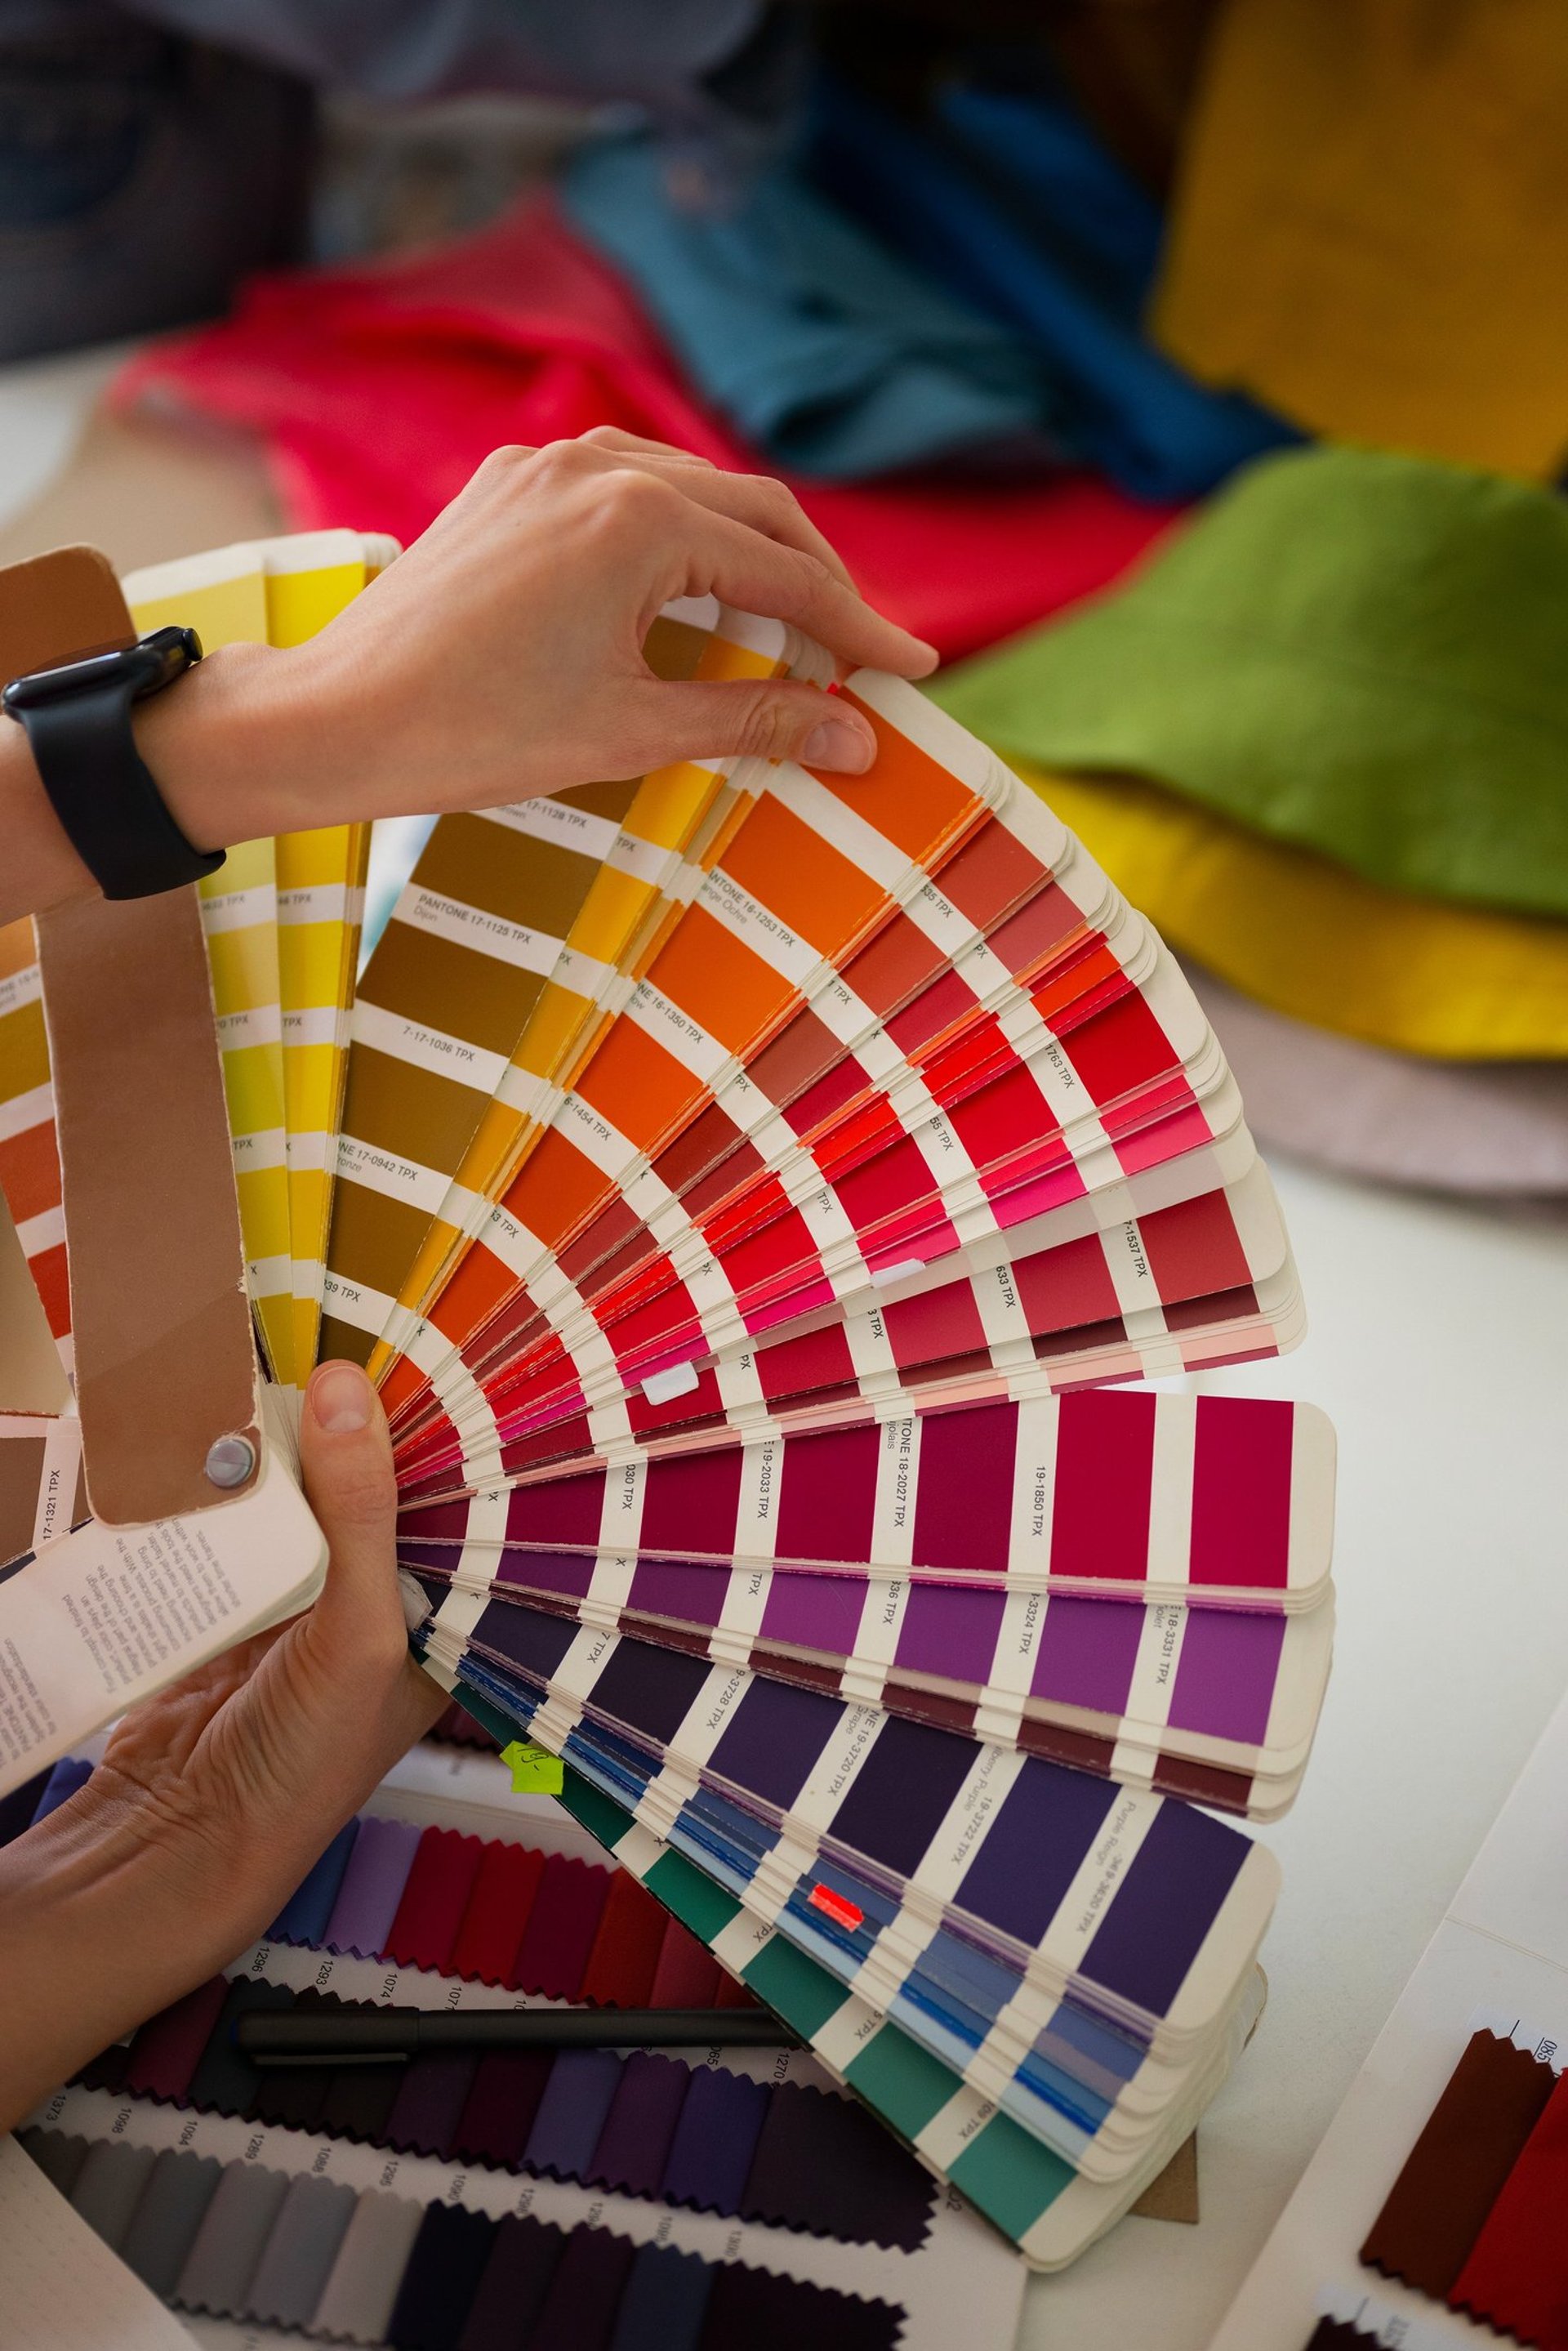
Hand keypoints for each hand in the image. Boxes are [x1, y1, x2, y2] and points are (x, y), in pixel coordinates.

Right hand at [0, 1361, 445, 2128]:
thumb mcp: (356, 1629)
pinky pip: (250, 1516)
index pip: (474, 1505)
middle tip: (362, 1337)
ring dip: (299, 1445)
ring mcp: (315, 1595)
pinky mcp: (247, 1592)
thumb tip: (348, 1392)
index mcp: (451, 1614)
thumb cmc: (309, 1762)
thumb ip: (356, 1511)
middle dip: (372, 1427)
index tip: (452, 1353)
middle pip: (389, 1486)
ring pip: (316, 1492)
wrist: (182, 1834)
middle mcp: (391, 1601)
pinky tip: (231, 1428)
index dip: (465, 1436)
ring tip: (296, 1371)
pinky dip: (238, 1480)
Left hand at [139, 429, 939, 849]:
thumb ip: (755, 718)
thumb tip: (858, 736)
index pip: (787, 572)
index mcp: (639, 518)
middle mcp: (599, 465)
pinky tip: (694, 594)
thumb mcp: (632, 731)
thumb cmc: (475, 733)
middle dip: (816, 581)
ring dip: (751, 554)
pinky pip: (627, 495)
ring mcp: (548, 465)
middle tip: (862, 650)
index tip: (911, 669)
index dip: (858, 627)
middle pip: (753, 512)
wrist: (335, 719)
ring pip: (692, 494)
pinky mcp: (509, 484)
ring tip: (789, 626)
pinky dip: (681, 541)